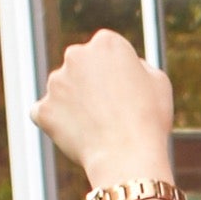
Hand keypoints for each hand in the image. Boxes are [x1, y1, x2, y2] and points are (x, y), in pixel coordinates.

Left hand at [29, 29, 175, 189]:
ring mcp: (55, 82)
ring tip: (97, 127)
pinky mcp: (43, 109)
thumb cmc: (149, 120)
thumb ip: (138, 66)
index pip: (105, 51)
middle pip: (80, 66)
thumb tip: (125, 67)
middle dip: (90, 83)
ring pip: (62, 90)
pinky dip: (57, 123)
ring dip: (74, 103)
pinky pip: (46, 114)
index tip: (125, 92)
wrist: (128, 156)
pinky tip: (77, 135)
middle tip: (110, 110)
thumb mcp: (158, 82)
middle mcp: (76, 55)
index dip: (117, 73)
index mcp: (106, 43)